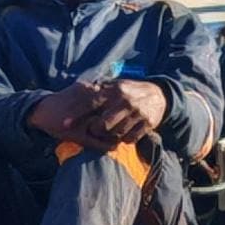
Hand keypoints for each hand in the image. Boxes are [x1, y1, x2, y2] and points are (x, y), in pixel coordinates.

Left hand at [29, 79, 159, 151]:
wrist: (159, 95)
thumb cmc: (130, 91)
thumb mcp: (117, 85)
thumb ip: (100, 89)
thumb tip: (80, 88)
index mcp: (115, 90)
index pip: (92, 102)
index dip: (77, 114)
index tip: (65, 124)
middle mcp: (126, 101)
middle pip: (103, 124)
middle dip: (95, 130)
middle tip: (93, 130)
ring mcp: (137, 113)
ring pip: (116, 133)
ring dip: (110, 135)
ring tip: (108, 132)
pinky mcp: (148, 124)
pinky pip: (130, 138)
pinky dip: (124, 139)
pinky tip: (122, 134)